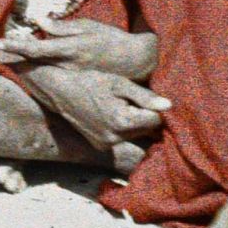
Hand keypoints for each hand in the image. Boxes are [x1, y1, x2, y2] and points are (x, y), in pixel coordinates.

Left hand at [0, 17, 155, 80]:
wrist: (136, 62)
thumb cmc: (112, 39)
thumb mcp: (89, 28)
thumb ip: (63, 27)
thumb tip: (40, 21)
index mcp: (70, 50)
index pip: (37, 49)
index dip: (18, 46)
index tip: (0, 42)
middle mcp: (68, 66)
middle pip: (34, 61)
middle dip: (14, 55)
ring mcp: (71, 77)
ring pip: (40, 69)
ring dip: (23, 62)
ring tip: (6, 55)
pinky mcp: (76, 83)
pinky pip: (52, 76)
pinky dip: (37, 70)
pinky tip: (27, 67)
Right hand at [21, 64, 169, 151]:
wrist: (59, 91)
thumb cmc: (89, 82)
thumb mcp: (118, 83)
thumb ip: (143, 96)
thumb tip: (169, 106)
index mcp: (122, 121)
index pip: (155, 120)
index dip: (152, 107)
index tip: (143, 97)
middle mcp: (115, 137)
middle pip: (146, 129)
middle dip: (143, 115)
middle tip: (128, 99)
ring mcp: (106, 144)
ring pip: (135, 134)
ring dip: (132, 122)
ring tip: (117, 105)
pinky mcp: (100, 146)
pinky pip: (121, 137)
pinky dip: (121, 127)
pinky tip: (109, 113)